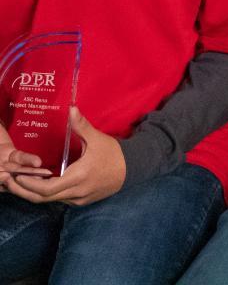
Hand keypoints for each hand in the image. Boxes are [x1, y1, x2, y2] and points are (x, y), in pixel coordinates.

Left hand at [4, 109, 124, 205]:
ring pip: (50, 201)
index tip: (16, 176)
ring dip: (33, 193)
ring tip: (20, 183)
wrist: (133, 169)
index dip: (28, 184)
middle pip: (42, 198)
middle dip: (23, 191)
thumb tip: (71, 109)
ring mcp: (78, 200)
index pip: (46, 189)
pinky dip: (46, 194)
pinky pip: (59, 200)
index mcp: (77, 177)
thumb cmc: (113, 153)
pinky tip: (40, 185)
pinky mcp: (81, 202)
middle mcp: (75, 193)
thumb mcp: (97, 138)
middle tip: (9, 182)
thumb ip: (81, 126)